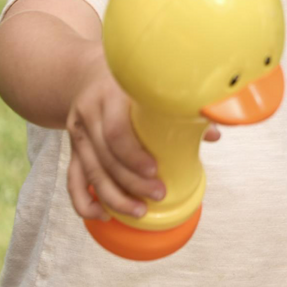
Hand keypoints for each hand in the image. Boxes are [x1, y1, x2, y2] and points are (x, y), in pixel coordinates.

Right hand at [66, 58, 219, 221]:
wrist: (85, 73)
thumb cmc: (123, 79)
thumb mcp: (144, 84)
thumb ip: (176, 106)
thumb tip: (214, 134)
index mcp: (110, 94)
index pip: (116, 130)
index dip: (134, 155)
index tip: (154, 170)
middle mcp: (89, 113)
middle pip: (106, 156)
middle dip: (131, 182)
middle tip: (158, 194)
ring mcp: (78, 132)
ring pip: (91, 172)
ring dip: (114, 197)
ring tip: (139, 211)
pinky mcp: (73, 148)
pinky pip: (73, 179)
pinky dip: (84, 201)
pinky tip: (103, 214)